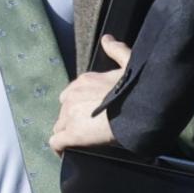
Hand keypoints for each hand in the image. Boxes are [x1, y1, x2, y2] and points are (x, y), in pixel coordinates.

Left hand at [49, 36, 128, 154]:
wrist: (136, 110)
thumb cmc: (135, 88)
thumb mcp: (129, 63)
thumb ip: (116, 50)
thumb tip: (107, 39)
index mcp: (84, 81)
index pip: (73, 94)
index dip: (80, 105)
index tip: (91, 113)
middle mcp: (72, 95)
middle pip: (64, 111)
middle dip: (73, 120)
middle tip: (88, 129)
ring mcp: (70, 115)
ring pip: (59, 126)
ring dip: (68, 133)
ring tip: (81, 142)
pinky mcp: (71, 134)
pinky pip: (56, 143)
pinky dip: (60, 149)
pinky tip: (67, 153)